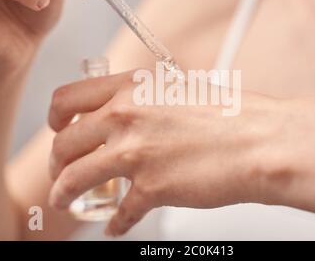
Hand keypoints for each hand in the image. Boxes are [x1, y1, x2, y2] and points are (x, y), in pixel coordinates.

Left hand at [47, 70, 283, 235]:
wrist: (260, 141)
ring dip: (63, 194)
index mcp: (132, 88)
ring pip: (74, 179)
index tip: (58, 130)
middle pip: (64, 144)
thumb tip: (124, 111)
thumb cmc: (230, 114)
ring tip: (64, 202)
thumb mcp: (177, 88)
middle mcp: (126, 117)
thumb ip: (144, 98)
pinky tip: (115, 225)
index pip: (68, 99)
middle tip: (61, 171)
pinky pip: (120, 213)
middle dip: (56, 163)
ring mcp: (135, 154)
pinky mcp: (152, 188)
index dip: (55, 118)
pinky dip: (115, 223)